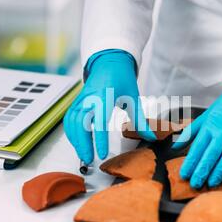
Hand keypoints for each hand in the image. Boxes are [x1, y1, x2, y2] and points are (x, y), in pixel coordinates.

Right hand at [64, 49, 155, 163]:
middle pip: (81, 124)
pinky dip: (71, 133)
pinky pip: (69, 119)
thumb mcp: (134, 97)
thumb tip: (151, 138)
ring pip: (72, 123)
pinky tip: (77, 143)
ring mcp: (80, 100)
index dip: (100, 139)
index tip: (103, 154)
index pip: (99, 121)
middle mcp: (89, 98)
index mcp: (104, 96)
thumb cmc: (122, 78)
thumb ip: (141, 120)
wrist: (109, 61)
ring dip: (76, 141)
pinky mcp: (76, 102)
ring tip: (83, 155)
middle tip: (89, 160)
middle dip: (83, 144)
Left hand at [172, 70, 221, 188]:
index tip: (184, 175)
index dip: (190, 162)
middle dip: (202, 170)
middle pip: (211, 153)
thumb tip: (174, 147)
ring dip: (219, 171)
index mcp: (210, 125)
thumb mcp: (206, 116)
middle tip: (195, 184)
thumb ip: (190, 133)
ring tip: (211, 183)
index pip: (197, 147)